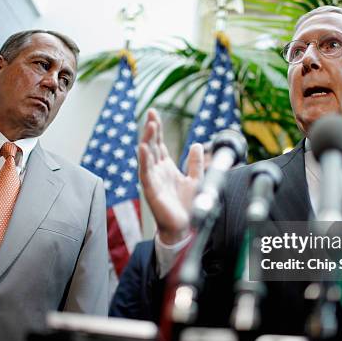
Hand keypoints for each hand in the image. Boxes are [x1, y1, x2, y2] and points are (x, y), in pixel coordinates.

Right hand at [138, 109, 203, 244]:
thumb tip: (197, 145)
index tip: (154, 114)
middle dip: (151, 129)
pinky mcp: (151, 190)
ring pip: (147, 156)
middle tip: (151, 113)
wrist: (184, 227)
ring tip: (150, 126)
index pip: (159, 144)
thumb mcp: (196, 179)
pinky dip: (144, 160)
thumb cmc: (187, 206)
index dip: (157, 129)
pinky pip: (145, 173)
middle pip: (152, 146)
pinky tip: (143, 148)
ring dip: (147, 140)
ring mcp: (153, 180)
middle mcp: (157, 171)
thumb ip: (196, 163)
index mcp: (166, 167)